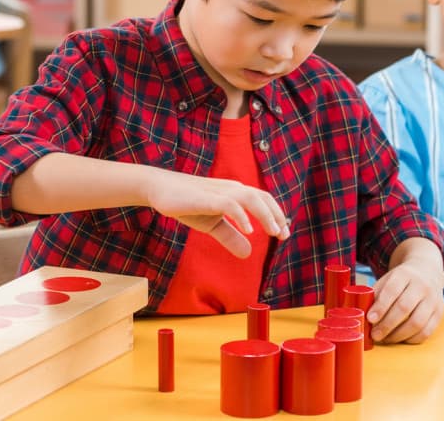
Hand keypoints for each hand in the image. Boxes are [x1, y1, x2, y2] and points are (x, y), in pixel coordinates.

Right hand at [143, 168, 289, 258]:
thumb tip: (248, 253)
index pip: (262, 200)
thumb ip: (230, 237)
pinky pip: (229, 204)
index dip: (276, 215)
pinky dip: (242, 216)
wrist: (160, 190)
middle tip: (283, 236)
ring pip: (250, 198)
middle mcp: (231, 189)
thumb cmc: (187, 204)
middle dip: (276, 216)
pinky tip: (248, 230)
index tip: (283, 234)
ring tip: (273, 232)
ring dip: (265, 214)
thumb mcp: (212, 224)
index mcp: (234, 194)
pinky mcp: (207, 197)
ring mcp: (219, 192)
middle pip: (262, 197)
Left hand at [367, 241, 443, 343]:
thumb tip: (360, 312)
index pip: (392, 290)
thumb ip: (376, 293)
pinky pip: (427, 331)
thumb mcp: (388, 278)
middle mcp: (421, 286)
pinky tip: (400, 339)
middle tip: (375, 335)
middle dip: (387, 325)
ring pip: (417, 322)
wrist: (427, 270)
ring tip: (385, 339)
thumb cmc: (401, 279)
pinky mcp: (439, 313)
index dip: (381, 306)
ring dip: (398, 335)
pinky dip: (412, 339)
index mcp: (405, 274)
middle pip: (404, 308)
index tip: (370, 319)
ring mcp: (433, 300)